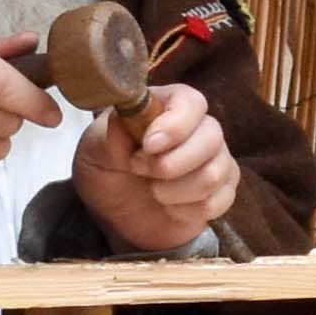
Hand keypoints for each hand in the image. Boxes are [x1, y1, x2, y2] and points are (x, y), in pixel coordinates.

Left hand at [72, 78, 241, 252]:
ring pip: (215, 174)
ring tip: (152, 190)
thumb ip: (109, 136)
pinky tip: (169, 207)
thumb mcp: (93, 150)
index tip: (148, 146)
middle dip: (171, 164)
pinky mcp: (221, 193)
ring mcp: (216, 161)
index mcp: (170, 106)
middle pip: (212, 139)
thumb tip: (124, 126)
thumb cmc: (107, 168)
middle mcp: (200, 129)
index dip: (175, 125)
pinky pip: (217, 202)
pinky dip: (186, 211)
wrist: (115, 212)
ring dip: (175, 191)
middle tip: (139, 171)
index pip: (192, 103)